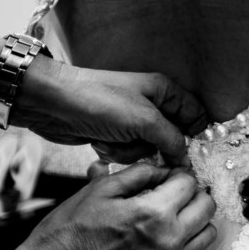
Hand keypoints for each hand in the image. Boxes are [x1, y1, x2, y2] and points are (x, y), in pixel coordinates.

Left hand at [11, 57, 208, 165]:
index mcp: (164, 91)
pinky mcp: (114, 135)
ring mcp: (131, 121)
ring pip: (149, 149)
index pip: (195, 114)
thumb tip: (185, 158)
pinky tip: (101, 142)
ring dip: (131, 151)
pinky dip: (115, 152)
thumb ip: (172, 139)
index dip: (196, 135)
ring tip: (114, 138)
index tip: (192, 155)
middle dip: (156, 147)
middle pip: (172, 137)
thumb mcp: (144, 120)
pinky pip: (128, 153)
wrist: (52, 105)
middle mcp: (151, 105)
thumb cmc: (98, 101)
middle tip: (142, 144)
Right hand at [17, 162, 215, 249]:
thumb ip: (136, 174)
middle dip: (194, 192)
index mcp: (154, 213)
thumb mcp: (98, 190)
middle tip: (174, 189)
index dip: (178, 173)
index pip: (189, 183)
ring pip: (207, 233)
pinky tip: (162, 232)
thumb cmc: (68, 234)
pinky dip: (186, 238)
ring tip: (174, 211)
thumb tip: (160, 170)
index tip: (166, 174)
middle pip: (207, 206)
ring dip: (197, 217)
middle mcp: (169, 240)